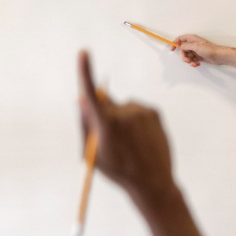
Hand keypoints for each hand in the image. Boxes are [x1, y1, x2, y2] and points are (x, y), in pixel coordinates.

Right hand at [78, 50, 176, 206]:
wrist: (153, 183)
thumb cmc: (117, 171)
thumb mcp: (92, 154)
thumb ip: (85, 125)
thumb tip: (81, 99)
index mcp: (106, 127)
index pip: (91, 94)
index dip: (85, 72)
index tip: (83, 53)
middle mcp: (124, 115)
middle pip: (105, 102)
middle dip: (102, 112)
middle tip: (111, 138)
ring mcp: (141, 112)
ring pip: (121, 107)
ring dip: (120, 118)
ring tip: (129, 143)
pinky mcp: (154, 112)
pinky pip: (136, 109)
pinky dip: (134, 120)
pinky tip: (140, 138)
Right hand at [175, 33, 223, 67]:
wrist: (218, 56)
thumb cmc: (209, 49)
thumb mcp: (196, 46)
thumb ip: (186, 45)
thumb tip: (178, 45)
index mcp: (192, 39)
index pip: (180, 39)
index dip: (175, 43)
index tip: (172, 49)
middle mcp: (193, 44)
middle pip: (183, 50)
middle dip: (184, 56)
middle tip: (187, 61)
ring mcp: (195, 50)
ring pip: (187, 56)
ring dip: (189, 61)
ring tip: (194, 64)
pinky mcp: (198, 56)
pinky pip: (192, 59)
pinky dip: (193, 62)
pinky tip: (197, 64)